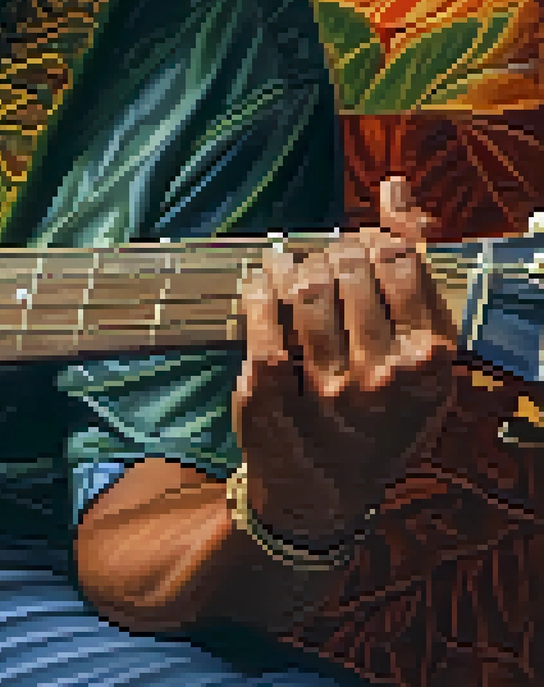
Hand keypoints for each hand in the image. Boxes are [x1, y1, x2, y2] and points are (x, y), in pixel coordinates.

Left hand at [231, 176, 457, 546]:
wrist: (329, 493)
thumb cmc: (383, 417)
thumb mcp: (422, 357)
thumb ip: (418, 276)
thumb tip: (398, 194)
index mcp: (430, 357)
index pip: (402, 260)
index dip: (377, 237)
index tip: (365, 242)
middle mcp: (384, 372)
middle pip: (352, 270)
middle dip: (336, 250)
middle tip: (326, 257)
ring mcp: (328, 387)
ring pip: (308, 292)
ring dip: (295, 265)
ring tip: (291, 264)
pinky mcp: (277, 398)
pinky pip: (261, 329)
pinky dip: (256, 293)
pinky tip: (258, 280)